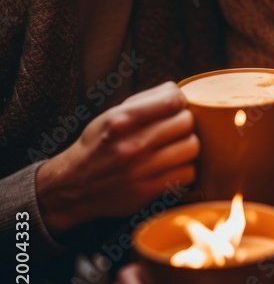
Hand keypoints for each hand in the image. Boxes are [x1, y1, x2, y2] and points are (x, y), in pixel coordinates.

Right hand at [36, 82, 198, 236]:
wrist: (72, 185)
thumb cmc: (98, 144)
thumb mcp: (111, 115)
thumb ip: (145, 100)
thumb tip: (177, 91)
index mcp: (122, 119)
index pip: (172, 100)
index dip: (180, 101)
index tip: (176, 107)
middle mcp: (131, 144)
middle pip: (186, 123)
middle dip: (184, 123)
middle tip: (174, 130)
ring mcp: (140, 170)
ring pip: (192, 147)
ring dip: (187, 146)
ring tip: (175, 148)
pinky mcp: (147, 191)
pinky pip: (187, 173)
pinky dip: (184, 169)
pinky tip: (172, 167)